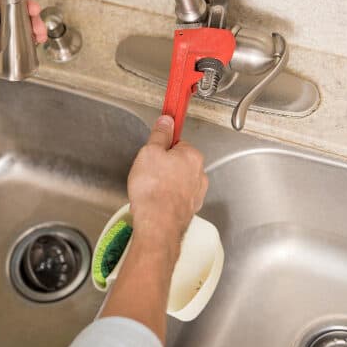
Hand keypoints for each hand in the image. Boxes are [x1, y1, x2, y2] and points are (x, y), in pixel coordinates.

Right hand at [127, 115, 207, 241]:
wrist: (157, 224)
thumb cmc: (154, 189)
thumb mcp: (149, 152)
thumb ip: (159, 135)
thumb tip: (166, 122)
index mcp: (192, 156)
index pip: (178, 143)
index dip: (162, 147)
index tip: (154, 150)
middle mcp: (199, 175)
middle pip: (178, 163)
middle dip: (163, 167)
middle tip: (147, 172)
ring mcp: (196, 194)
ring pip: (177, 182)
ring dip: (164, 184)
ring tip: (148, 190)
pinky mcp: (189, 210)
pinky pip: (175, 198)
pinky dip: (166, 199)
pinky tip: (153, 202)